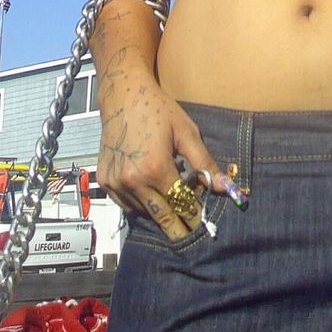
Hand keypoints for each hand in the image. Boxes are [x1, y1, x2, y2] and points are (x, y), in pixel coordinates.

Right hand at [95, 48, 220, 241]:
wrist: (122, 94)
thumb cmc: (158, 109)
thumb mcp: (186, 132)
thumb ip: (204, 163)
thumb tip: (226, 188)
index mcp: (156, 169)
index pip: (181, 205)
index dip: (195, 217)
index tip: (205, 226)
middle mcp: (133, 181)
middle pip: (162, 217)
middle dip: (179, 228)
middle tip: (191, 237)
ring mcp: (116, 183)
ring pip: (144, 213)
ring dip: (159, 213)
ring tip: (172, 209)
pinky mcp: (104, 182)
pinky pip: (126, 205)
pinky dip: (140, 205)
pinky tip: (150, 195)